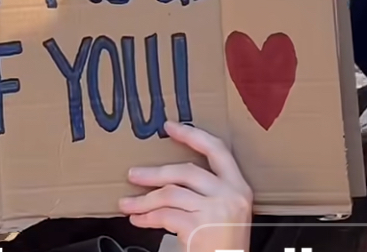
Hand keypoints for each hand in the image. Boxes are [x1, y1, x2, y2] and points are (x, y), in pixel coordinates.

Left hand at [119, 121, 252, 251]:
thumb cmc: (225, 246)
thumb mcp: (228, 212)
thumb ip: (209, 191)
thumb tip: (170, 176)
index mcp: (239, 186)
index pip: (216, 149)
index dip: (192, 135)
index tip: (170, 127)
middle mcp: (230, 195)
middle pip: (185, 171)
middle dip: (154, 173)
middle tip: (133, 174)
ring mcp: (215, 211)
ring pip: (170, 193)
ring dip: (144, 199)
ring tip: (127, 204)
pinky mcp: (199, 228)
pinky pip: (165, 215)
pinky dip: (147, 217)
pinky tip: (138, 219)